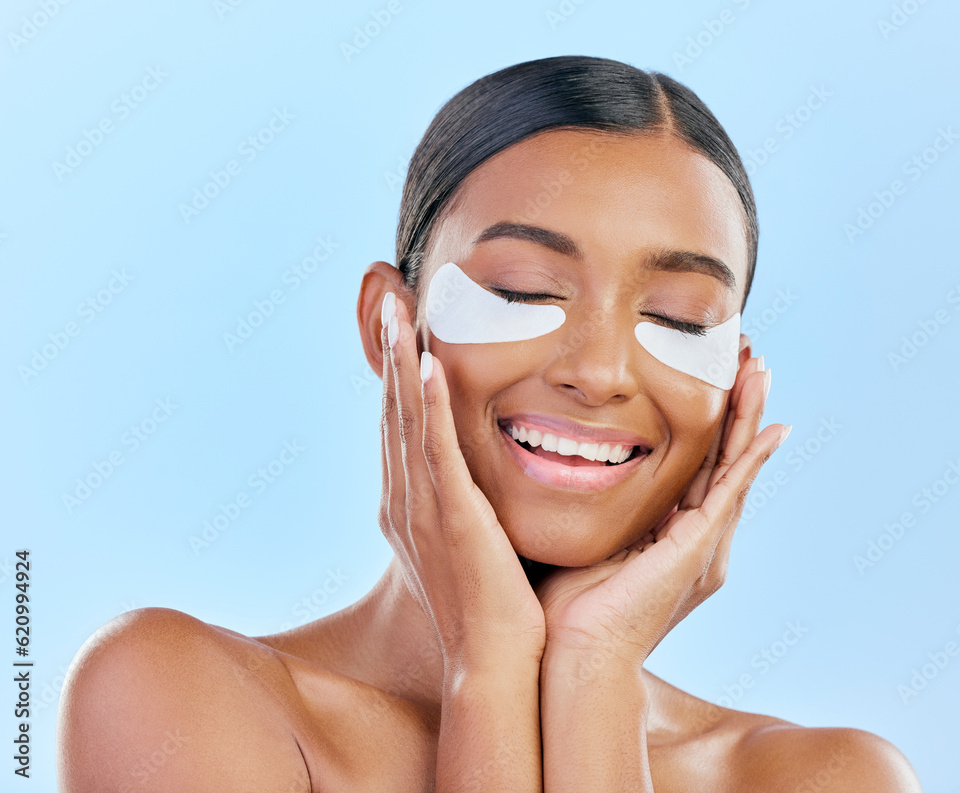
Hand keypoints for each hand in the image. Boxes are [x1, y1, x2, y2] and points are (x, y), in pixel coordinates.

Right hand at [378, 293, 546, 673]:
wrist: (493, 662)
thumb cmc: (492, 605)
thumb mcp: (470, 541)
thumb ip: (467, 502)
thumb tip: (483, 477)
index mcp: (409, 504)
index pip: (398, 424)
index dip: (394, 372)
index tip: (398, 324)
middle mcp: (403, 499)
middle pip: (391, 410)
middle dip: (387, 350)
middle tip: (385, 294)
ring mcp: (421, 508)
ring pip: (404, 419)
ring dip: (399, 360)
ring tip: (396, 308)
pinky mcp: (449, 517)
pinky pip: (436, 450)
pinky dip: (427, 404)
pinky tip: (427, 363)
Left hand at [534, 354, 789, 674]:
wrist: (575, 655)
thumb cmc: (568, 607)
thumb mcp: (586, 541)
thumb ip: (593, 509)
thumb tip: (566, 467)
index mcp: (671, 536)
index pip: (695, 463)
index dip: (708, 419)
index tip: (711, 375)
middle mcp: (696, 538)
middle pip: (723, 456)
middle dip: (736, 406)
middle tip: (747, 357)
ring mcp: (703, 545)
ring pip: (733, 464)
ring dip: (748, 416)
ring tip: (759, 369)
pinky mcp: (698, 549)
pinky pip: (731, 492)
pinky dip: (753, 459)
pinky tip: (774, 428)